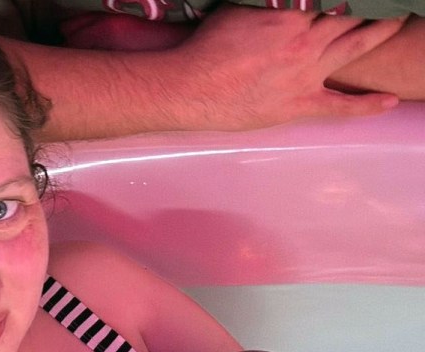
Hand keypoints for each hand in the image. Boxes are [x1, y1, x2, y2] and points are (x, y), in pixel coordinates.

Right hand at [172, 7, 404, 130]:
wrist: (189, 89)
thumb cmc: (206, 49)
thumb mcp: (239, 7)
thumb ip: (268, 1)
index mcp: (292, 15)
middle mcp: (305, 42)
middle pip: (350, 16)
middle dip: (372, 5)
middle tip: (389, 1)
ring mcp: (305, 74)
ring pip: (355, 48)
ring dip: (381, 32)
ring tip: (398, 23)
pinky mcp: (297, 105)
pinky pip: (339, 106)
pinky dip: (366, 104)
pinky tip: (390, 100)